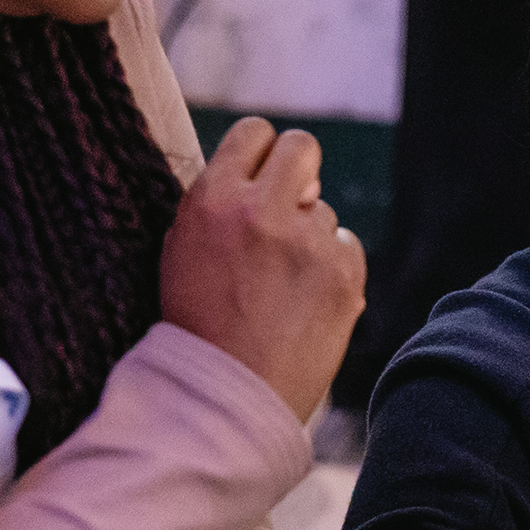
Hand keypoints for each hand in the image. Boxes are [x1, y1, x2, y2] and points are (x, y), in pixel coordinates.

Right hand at [159, 117, 366, 421]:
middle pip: (303, 146)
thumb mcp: (182, 250)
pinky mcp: (344, 273)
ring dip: (309, 234)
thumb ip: (220, 203)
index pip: (255, 132)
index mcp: (212, 200)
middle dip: (298, 169)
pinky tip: (305, 300)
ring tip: (281, 285)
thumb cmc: (197, 326)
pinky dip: (332, 266)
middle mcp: (261, 211)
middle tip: (288, 203)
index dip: (261, 152)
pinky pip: (346, 244)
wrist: (224, 398)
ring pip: (324, 209)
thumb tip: (272, 174)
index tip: (262, 172)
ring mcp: (308, 241)